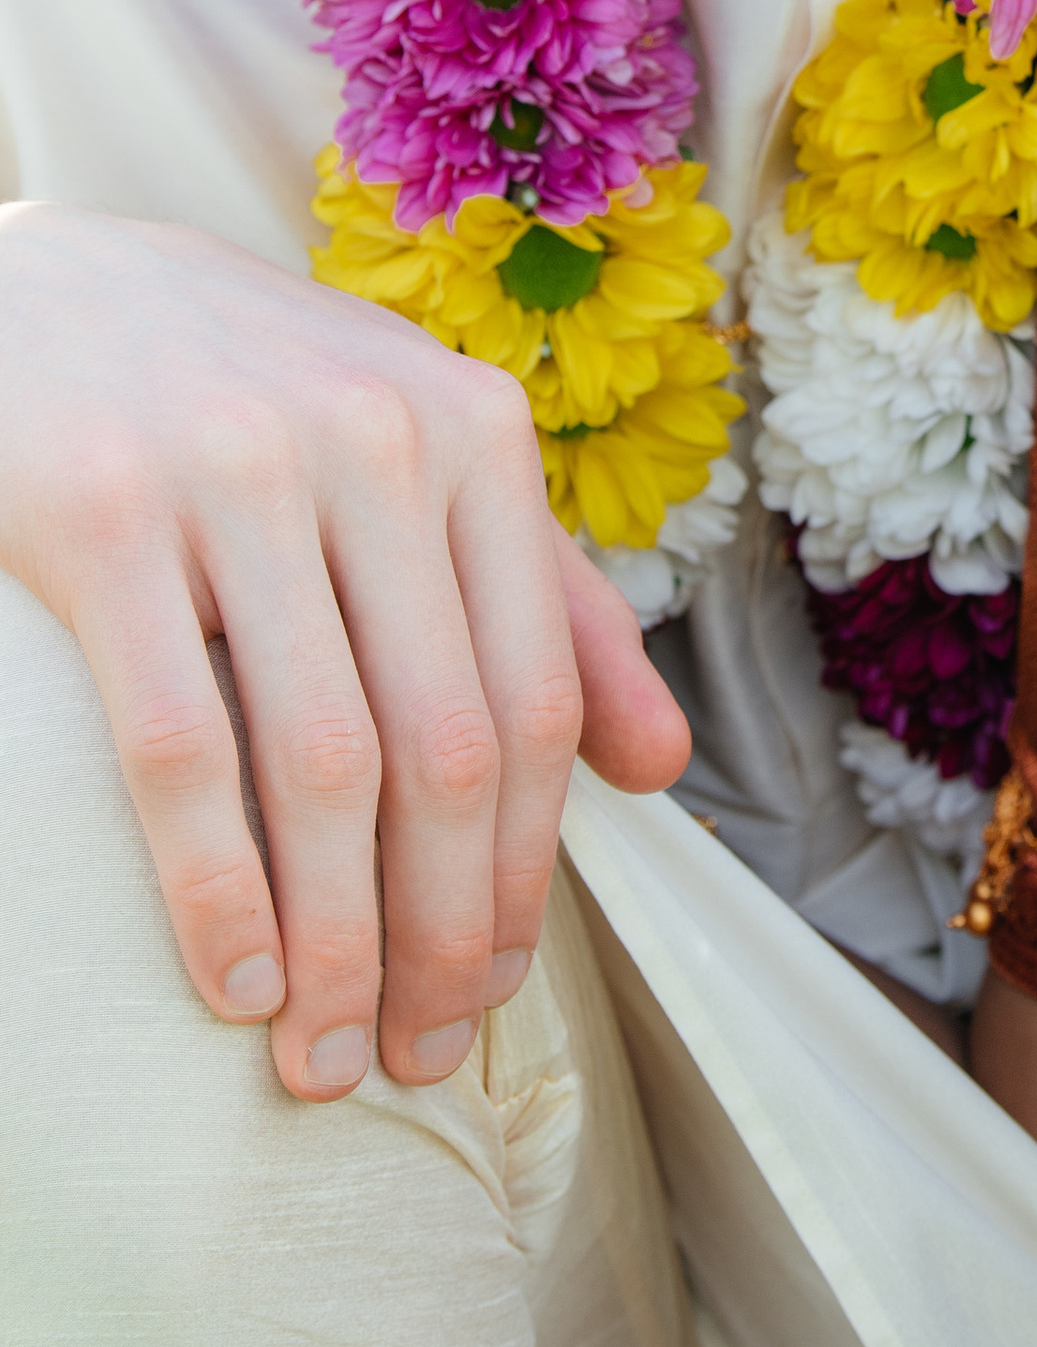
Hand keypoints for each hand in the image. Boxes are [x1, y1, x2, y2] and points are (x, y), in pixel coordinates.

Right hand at [0, 202, 690, 1098]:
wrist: (49, 289)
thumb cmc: (255, 399)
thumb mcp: (420, 454)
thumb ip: (547, 599)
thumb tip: (664, 770)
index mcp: (474, 433)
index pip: (531, 698)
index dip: (524, 870)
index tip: (496, 995)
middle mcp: (378, 441)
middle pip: (446, 750)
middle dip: (440, 934)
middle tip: (416, 1055)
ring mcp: (237, 472)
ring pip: (324, 766)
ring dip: (333, 945)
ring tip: (321, 1057)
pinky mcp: (99, 513)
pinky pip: (182, 746)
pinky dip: (217, 892)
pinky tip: (229, 986)